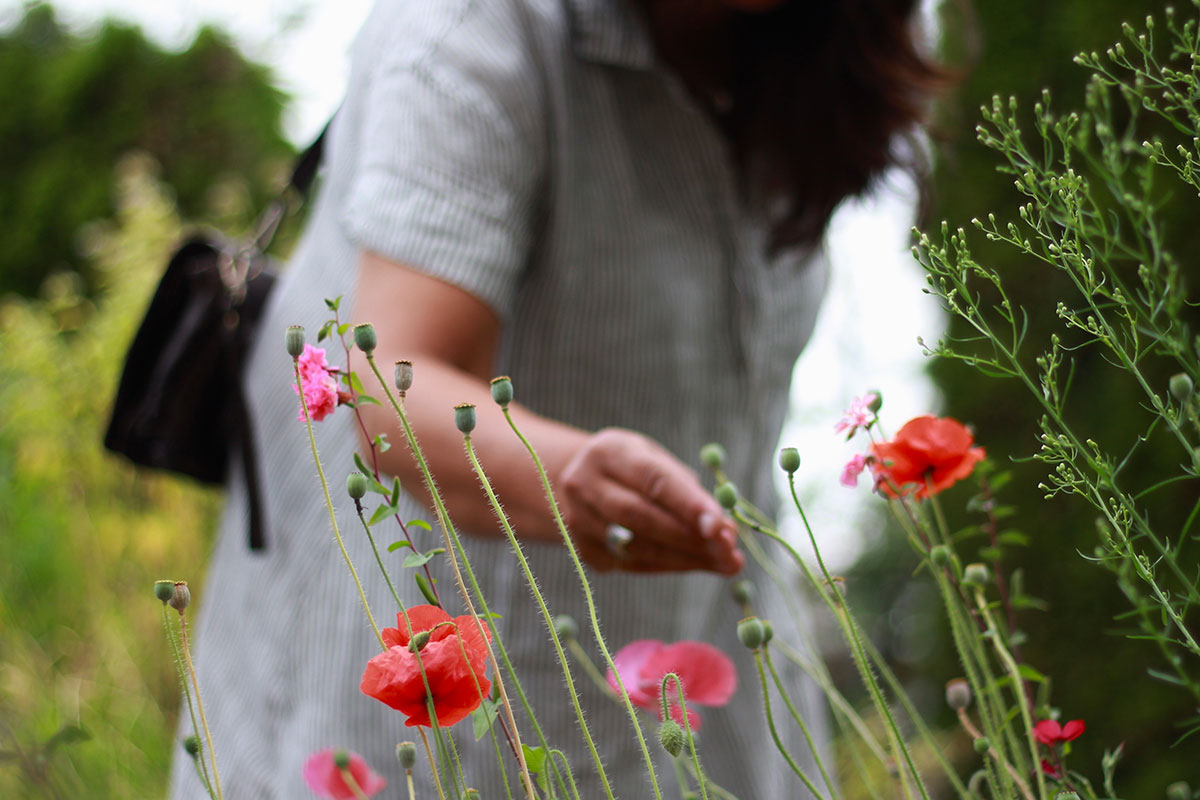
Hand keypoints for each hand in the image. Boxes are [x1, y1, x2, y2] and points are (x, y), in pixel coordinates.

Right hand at [556, 428, 743, 573]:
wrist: (582, 481)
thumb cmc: (633, 469)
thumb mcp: (656, 460)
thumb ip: (687, 490)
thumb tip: (723, 528)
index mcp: (608, 451)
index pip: (653, 480)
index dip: (689, 505)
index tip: (722, 525)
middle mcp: (584, 484)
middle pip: (642, 517)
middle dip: (691, 537)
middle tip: (729, 550)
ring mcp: (578, 520)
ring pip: (639, 547)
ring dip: (687, 558)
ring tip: (724, 561)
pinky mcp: (582, 550)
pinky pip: (633, 564)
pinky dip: (670, 566)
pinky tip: (697, 563)